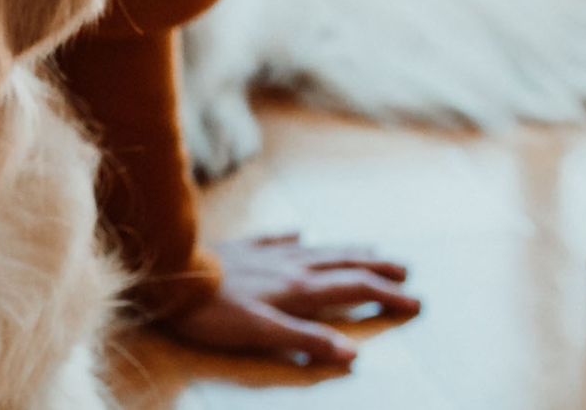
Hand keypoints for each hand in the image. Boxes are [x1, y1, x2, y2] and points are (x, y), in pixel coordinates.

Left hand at [162, 233, 419, 366]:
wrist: (169, 275)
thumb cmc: (212, 311)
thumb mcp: (260, 332)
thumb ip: (305, 340)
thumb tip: (352, 353)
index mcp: (299, 288)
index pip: (354, 288)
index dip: (386, 295)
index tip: (415, 301)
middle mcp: (289, 265)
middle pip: (343, 262)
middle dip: (377, 266)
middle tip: (406, 269)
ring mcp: (264, 254)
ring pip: (316, 249)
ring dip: (347, 249)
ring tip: (369, 247)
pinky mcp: (240, 249)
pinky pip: (274, 238)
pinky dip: (292, 236)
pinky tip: (299, 231)